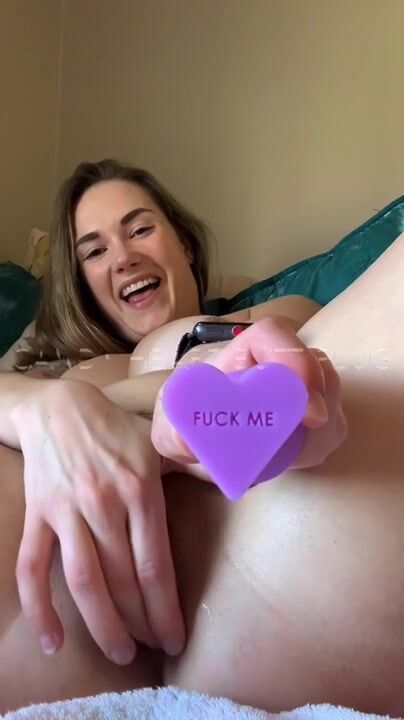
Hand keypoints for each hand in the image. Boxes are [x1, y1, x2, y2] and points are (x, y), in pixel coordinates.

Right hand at [11, 379, 184, 662]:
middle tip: (152, 648)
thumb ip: (199, 464)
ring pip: (84, 580)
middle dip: (140, 623)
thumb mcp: (160, 442)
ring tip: (119, 652)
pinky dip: (39, 607)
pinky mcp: (38, 515)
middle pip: (123, 580)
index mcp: (140, 489)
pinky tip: (51, 640)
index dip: (166, 608)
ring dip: (102, 624)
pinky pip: (32, 567)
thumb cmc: (116, 429)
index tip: (175, 639)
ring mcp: (67, 511)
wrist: (59, 408)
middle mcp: (104, 504)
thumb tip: (242, 476)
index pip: (155, 563)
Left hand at [152, 317, 347, 471]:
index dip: (296, 362)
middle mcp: (278, 360)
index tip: (306, 410)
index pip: (276, 335)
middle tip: (298, 445)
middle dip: (316, 408)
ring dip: (317, 431)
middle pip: (315, 368)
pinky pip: (333, 423)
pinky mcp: (317, 413)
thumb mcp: (170, 428)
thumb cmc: (187, 420)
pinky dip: (320, 443)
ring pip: (331, 396)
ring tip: (285, 455)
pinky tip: (293, 457)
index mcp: (243, 351)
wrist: (200, 436)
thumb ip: (174, 433)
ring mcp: (303, 385)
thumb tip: (191, 440)